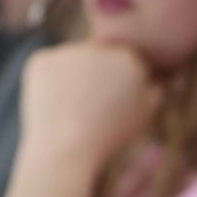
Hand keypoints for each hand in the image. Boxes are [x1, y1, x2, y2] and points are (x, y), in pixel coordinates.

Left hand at [19, 41, 163, 168]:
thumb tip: (155, 77)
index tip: (107, 108)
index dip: (114, 86)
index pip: (121, 63)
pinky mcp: (40, 59)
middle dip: (92, 76)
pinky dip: (46, 83)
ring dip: (69, 77)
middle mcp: (99, 47)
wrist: (65, 149)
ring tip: (68, 110)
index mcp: (129, 58)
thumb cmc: (108, 138)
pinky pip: (46, 67)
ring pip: (70, 61)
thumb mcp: (143, 117)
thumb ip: (154, 90)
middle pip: (95, 57)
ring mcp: (67, 50)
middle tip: (85, 109)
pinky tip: (51, 105)